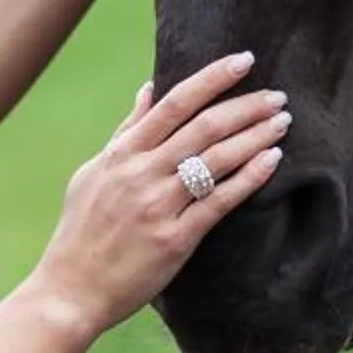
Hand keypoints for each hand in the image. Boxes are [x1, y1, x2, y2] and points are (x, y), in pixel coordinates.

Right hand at [31, 52, 286, 337]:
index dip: (212, 78)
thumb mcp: (94, 172)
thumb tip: (148, 87)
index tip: (244, 61)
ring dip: (255, 136)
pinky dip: (249, 177)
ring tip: (283, 123)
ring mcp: (157, 205)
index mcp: (121, 154)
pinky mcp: (174, 239)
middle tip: (278, 97)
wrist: (69, 291)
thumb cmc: (81, 233)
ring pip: (216, 159)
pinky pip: (220, 201)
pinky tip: (273, 160)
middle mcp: (140, 173)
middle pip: (203, 126)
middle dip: (246, 107)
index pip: (173, 103)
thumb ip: (126, 131)